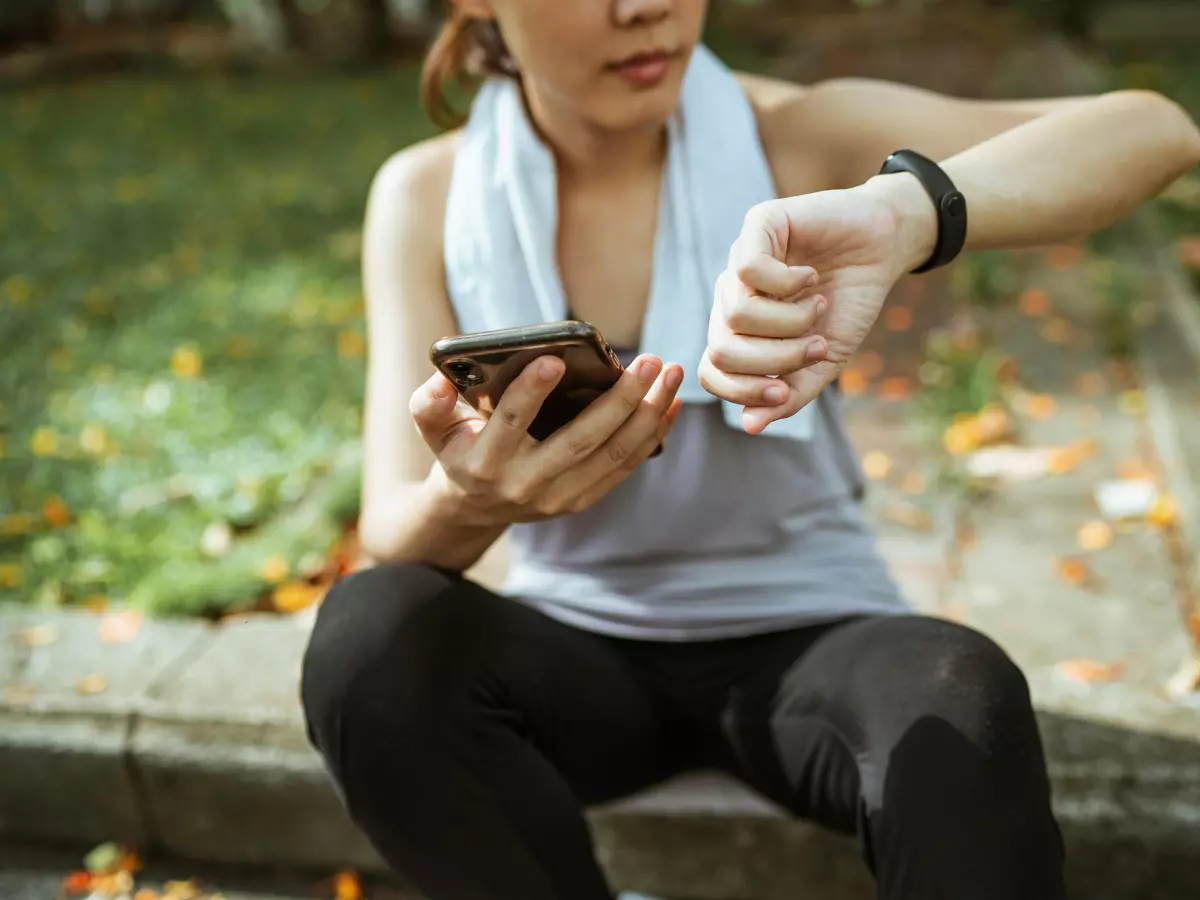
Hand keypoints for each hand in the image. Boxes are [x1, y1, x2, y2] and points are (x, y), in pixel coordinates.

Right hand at [409, 354, 683, 524]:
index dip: (530, 392)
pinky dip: (651, 435)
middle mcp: (524, 484)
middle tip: (648, 361)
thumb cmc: (458, 447)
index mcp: (484, 462)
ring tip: (669, 375)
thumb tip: (442, 378)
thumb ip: (429, 402)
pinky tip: (669, 403)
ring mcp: (557, 498)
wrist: (473, 505)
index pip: (509, 423)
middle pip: (579, 441)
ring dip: (647, 414)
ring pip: (612, 455)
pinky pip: (623, 467)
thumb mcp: (432, 426)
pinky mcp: (580, 500)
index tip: (555, 359)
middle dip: (619, 400)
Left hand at [699, 176, 935, 432]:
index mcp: (740, 331)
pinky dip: (789, 284)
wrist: (885, 248)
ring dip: (789, 321)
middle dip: (775, 358)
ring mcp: (739, 261)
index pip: (712, 372)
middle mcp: (731, 296)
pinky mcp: (758, 226)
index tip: (786, 389)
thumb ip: (791, 394)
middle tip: (815, 344)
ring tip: (817, 306)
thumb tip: (750, 425)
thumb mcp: (824, 360)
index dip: (744, 390)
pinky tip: (811, 277)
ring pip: (736, 314)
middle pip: (722, 349)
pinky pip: (749, 270)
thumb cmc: (849, 303)